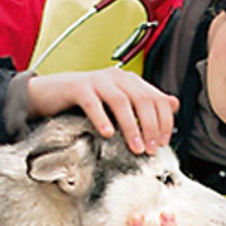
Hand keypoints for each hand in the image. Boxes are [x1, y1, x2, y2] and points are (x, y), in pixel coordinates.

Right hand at [25, 69, 177, 154]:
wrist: (50, 93)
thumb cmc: (86, 101)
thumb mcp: (119, 101)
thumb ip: (145, 102)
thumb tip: (174, 103)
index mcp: (130, 80)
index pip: (156, 97)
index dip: (164, 120)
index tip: (163, 142)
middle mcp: (116, 77)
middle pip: (142, 99)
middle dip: (151, 126)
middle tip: (151, 149)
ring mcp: (96, 80)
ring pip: (121, 102)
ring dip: (131, 127)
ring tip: (135, 147)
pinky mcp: (78, 87)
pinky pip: (93, 103)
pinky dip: (103, 119)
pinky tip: (108, 134)